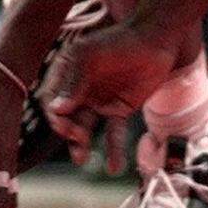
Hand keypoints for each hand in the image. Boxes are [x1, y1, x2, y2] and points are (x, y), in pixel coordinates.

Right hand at [43, 22, 176, 167]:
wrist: (156, 40)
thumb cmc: (121, 41)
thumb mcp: (91, 56)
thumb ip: (74, 81)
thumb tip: (56, 109)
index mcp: (67, 71)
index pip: (51, 99)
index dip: (55, 115)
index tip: (65, 125)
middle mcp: (79, 88)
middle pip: (65, 118)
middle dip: (67, 132)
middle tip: (78, 140)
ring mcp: (98, 100)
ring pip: (84, 129)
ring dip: (80, 145)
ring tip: (82, 158)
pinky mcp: (119, 110)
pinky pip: (112, 134)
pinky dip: (112, 150)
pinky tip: (114, 167)